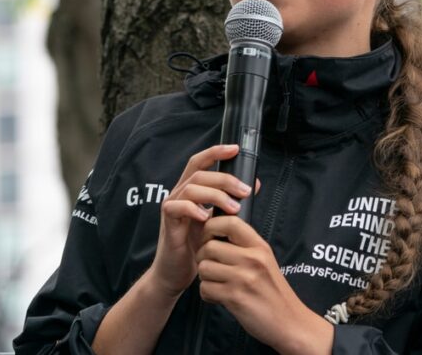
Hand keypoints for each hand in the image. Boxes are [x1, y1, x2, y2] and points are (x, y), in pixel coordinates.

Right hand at [150, 144, 256, 297]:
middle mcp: (179, 193)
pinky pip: (177, 207)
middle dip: (225, 179)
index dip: (216, 152)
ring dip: (216, 195)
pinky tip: (206, 217)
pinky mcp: (168, 222)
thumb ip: (231, 202)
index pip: (200, 162)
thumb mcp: (218, 221)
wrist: (176, 273)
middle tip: (245, 192)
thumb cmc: (196, 246)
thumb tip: (254, 184)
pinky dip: (193, 209)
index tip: (235, 149)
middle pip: (200, 173)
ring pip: (192, 187)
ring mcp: (171, 206)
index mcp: (191, 189)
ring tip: (233, 209)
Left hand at [196, 216, 332, 354]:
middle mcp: (252, 259)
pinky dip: (208, 294)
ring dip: (205, 278)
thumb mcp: (265, 261)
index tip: (209, 238)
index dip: (212, 226)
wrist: (289, 321)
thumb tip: (216, 234)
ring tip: (217, 283)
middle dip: (203, 258)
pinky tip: (219, 297)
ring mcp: (243, 278)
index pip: (230, 222)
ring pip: (204, 268)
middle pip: (209, 246)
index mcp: (260, 246)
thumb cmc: (273, 292)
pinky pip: (205, 288)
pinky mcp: (235, 297)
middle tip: (211, 267)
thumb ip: (244, 247)